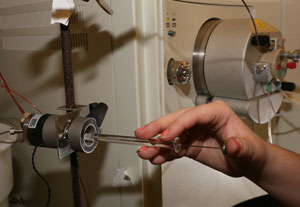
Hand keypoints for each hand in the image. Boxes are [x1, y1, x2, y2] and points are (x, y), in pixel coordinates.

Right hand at [135, 101, 266, 177]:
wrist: (248, 162)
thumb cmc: (250, 149)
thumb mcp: (249, 149)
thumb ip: (241, 147)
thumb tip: (234, 144)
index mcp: (216, 112)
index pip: (192, 115)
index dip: (177, 125)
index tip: (165, 136)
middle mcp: (201, 120)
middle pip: (175, 120)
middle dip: (157, 128)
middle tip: (143, 134)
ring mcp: (194, 132)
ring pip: (170, 134)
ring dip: (155, 143)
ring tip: (144, 150)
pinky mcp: (190, 144)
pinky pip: (173, 148)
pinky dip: (163, 153)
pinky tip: (154, 157)